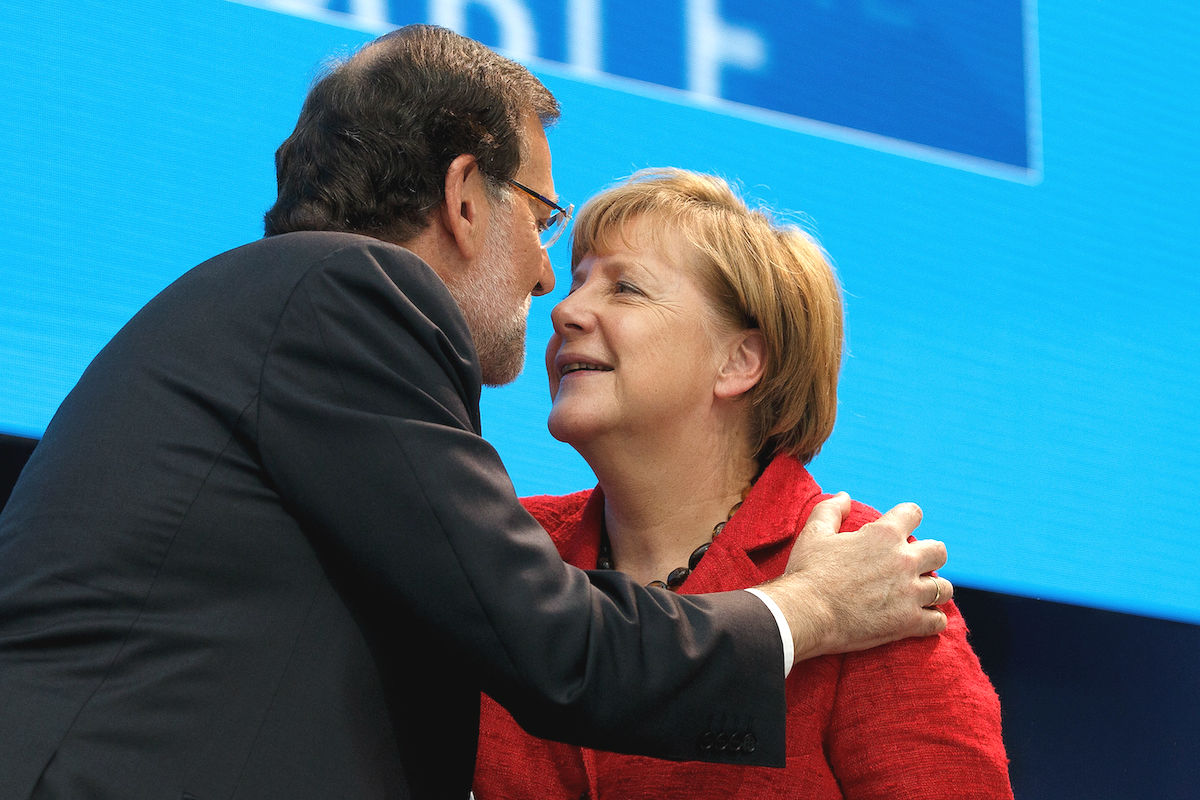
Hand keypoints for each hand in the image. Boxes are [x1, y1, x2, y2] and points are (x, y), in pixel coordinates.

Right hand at [757, 493, 950, 663]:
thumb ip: (831, 510)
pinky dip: (933, 619)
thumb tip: (845, 497)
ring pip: (944, 587)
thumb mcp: (814, 533)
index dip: (909, 517)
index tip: (903, 527)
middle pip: (939, 552)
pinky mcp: (909, 622)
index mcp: (883, 535)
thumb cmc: (808, 571)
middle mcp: (904, 561)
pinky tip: (923, 619)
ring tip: (922, 594)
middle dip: (931, 556)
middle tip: (916, 565)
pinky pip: (938, 620)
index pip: (913, 514)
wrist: (806, 613)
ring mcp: (910, 593)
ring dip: (934, 589)